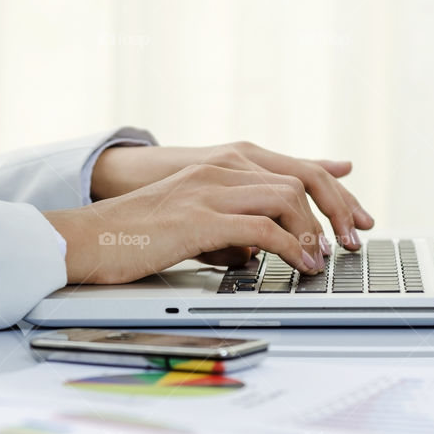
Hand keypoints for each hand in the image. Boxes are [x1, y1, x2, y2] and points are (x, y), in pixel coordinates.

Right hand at [44, 163, 327, 283]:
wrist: (86, 239)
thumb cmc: (131, 238)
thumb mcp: (186, 223)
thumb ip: (223, 228)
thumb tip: (255, 252)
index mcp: (214, 169)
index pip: (287, 170)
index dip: (326, 193)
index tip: (347, 220)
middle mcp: (216, 171)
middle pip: (298, 178)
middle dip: (332, 211)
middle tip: (345, 244)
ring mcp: (207, 191)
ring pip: (286, 198)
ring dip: (313, 231)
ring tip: (323, 259)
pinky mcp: (199, 219)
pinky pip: (263, 229)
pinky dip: (291, 248)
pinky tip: (299, 265)